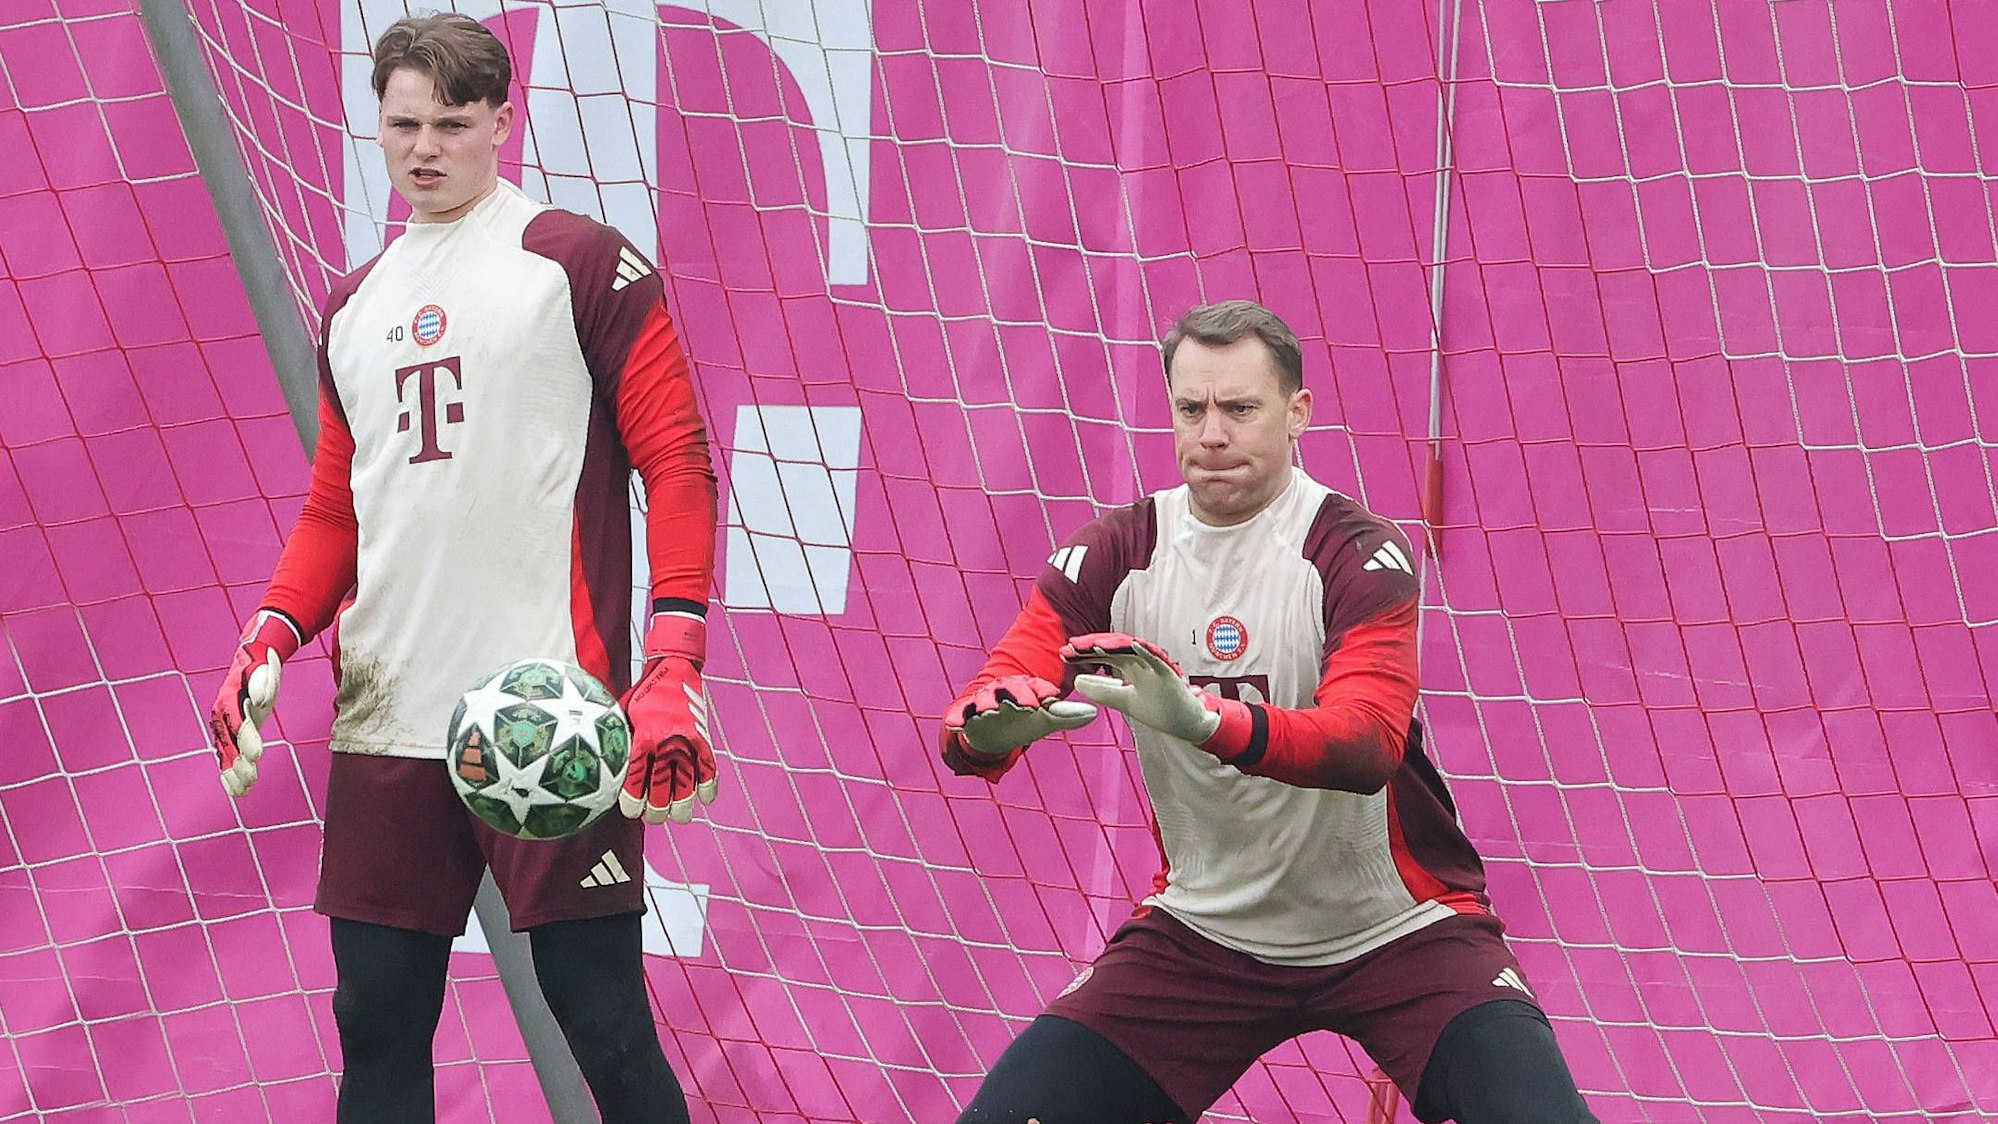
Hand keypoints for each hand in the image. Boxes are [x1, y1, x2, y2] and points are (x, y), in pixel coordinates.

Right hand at [210, 610, 302, 797]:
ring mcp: (225, 723)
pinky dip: (230, 773)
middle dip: (240, 761)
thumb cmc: (261, 664)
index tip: (257, 756)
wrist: (250, 659)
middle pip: (230, 741)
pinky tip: (238, 791)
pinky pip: (227, 755)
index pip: (238, 721)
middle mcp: (223, 713)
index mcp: (231, 697)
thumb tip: (259, 699)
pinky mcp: (230, 732)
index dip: (246, 739)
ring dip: (234, 772)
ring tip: (244, 791)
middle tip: (252, 779)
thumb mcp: (266, 667)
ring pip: (227, 752)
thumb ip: (263, 681)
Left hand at [620, 613, 718, 824]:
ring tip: (678, 816)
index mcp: (643, 736)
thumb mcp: (622, 715)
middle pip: (663, 788)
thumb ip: (620, 742)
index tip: (632, 813)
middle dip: (658, 808)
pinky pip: (709, 768)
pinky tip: (706, 799)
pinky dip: (709, 785)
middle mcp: (666, 742)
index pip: (636, 778)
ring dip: (682, 804)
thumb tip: (605, 767)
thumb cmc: (642, 693)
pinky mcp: (704, 738)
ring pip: (687, 784)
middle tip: (653, 817)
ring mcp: (688, 741)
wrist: (674, 668)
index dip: (633, 800)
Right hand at [941, 674, 1097, 759]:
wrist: (991, 729)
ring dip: (987, 703)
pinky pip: (958, 713)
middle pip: (1010, 688)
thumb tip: (1095, 713)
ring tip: (990, 710)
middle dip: (1018, 694)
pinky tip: (954, 724)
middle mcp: (1003, 691)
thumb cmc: (1022, 719)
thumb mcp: (1044, 720)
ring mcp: (982, 702)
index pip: (1035, 687)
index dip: (1042, 691)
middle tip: (1028, 705)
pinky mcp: (965, 715)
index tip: (1050, 699)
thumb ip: (1066, 716)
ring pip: (984, 699)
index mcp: (1024, 689)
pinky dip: (956, 717)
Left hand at [1062, 632, 1220, 743]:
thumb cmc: (1158, 707)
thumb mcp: (1124, 701)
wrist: (1188, 723)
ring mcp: (1156, 666)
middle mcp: (1142, 662)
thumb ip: (1103, 691)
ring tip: (1093, 644)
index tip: (1063, 654)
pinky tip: (1133, 645)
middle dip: (1092, 647)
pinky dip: (1146, 652)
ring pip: (1132, 650)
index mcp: (1131, 666)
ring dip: (1114, 645)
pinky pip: (1158, 660)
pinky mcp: (1170, 674)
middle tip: (1070, 647)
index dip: (1084, 653)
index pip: (1104, 655)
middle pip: (1114, 648)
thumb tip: (1076, 682)